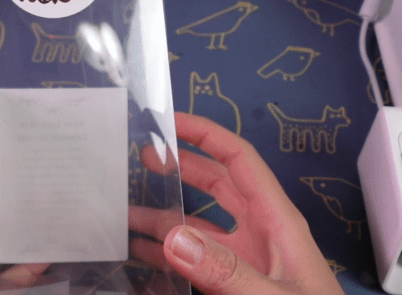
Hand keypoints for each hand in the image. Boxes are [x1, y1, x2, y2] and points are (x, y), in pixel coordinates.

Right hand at [133, 112, 344, 294]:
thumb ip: (227, 273)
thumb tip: (176, 239)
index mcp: (276, 220)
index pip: (238, 160)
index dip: (205, 134)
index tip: (168, 122)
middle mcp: (259, 232)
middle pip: (215, 184)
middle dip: (180, 167)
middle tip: (141, 159)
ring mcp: (245, 259)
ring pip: (199, 224)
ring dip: (164, 216)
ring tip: (125, 212)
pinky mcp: (232, 284)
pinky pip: (195, 259)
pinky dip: (167, 253)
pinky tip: (141, 254)